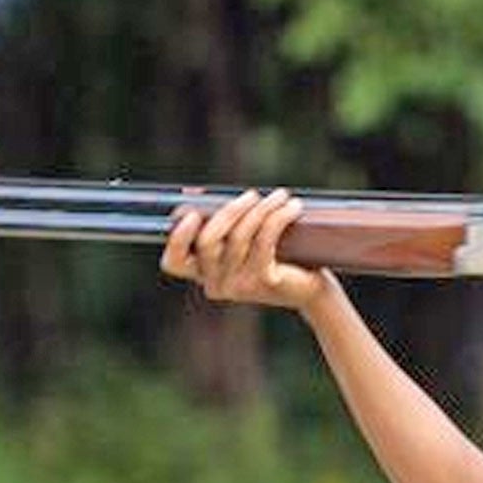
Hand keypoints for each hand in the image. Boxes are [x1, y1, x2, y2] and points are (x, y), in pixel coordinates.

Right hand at [159, 189, 331, 312]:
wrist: (308, 289)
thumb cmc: (273, 258)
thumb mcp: (243, 241)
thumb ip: (221, 222)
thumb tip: (194, 193)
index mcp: (204, 275)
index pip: (174, 262)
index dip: (177, 237)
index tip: (193, 214)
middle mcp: (216, 285)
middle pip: (208, 240)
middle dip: (230, 209)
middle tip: (252, 195)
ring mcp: (239, 286)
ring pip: (240, 235)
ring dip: (261, 208)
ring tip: (280, 196)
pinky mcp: (264, 281)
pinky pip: (265, 239)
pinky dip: (279, 216)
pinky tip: (292, 206)